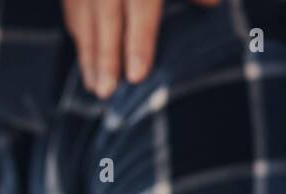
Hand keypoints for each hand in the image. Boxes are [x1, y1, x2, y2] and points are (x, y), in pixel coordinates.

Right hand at [62, 0, 219, 96]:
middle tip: (107, 93)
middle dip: (106, 57)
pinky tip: (85, 60)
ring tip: (94, 88)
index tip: (137, 75)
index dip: (138, 42)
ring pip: (84, 18)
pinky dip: (79, 36)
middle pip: (106, 19)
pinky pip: (74, 10)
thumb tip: (211, 4)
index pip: (141, 8)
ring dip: (88, 55)